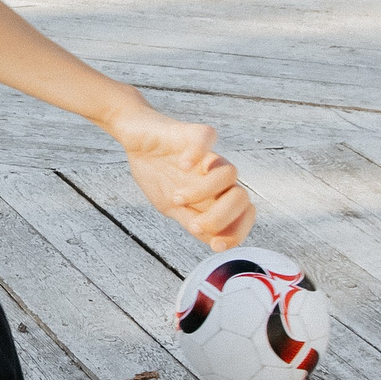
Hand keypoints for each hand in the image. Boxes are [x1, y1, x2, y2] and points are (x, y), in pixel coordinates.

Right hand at [105, 100, 253, 250]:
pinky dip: (196, 154)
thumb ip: (192, 222)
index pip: (243, 215)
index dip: (237, 233)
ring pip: (230, 174)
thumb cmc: (156, 171)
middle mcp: (216, 176)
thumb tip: (215, 242)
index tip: (216, 246)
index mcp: (214, 195)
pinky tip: (181, 165)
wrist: (137, 139)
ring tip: (175, 197)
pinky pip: (207, 138)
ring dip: (202, 193)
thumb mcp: (170, 207)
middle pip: (243, 198)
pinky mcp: (192, 133)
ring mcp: (207, 155)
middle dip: (221, 218)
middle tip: (193, 224)